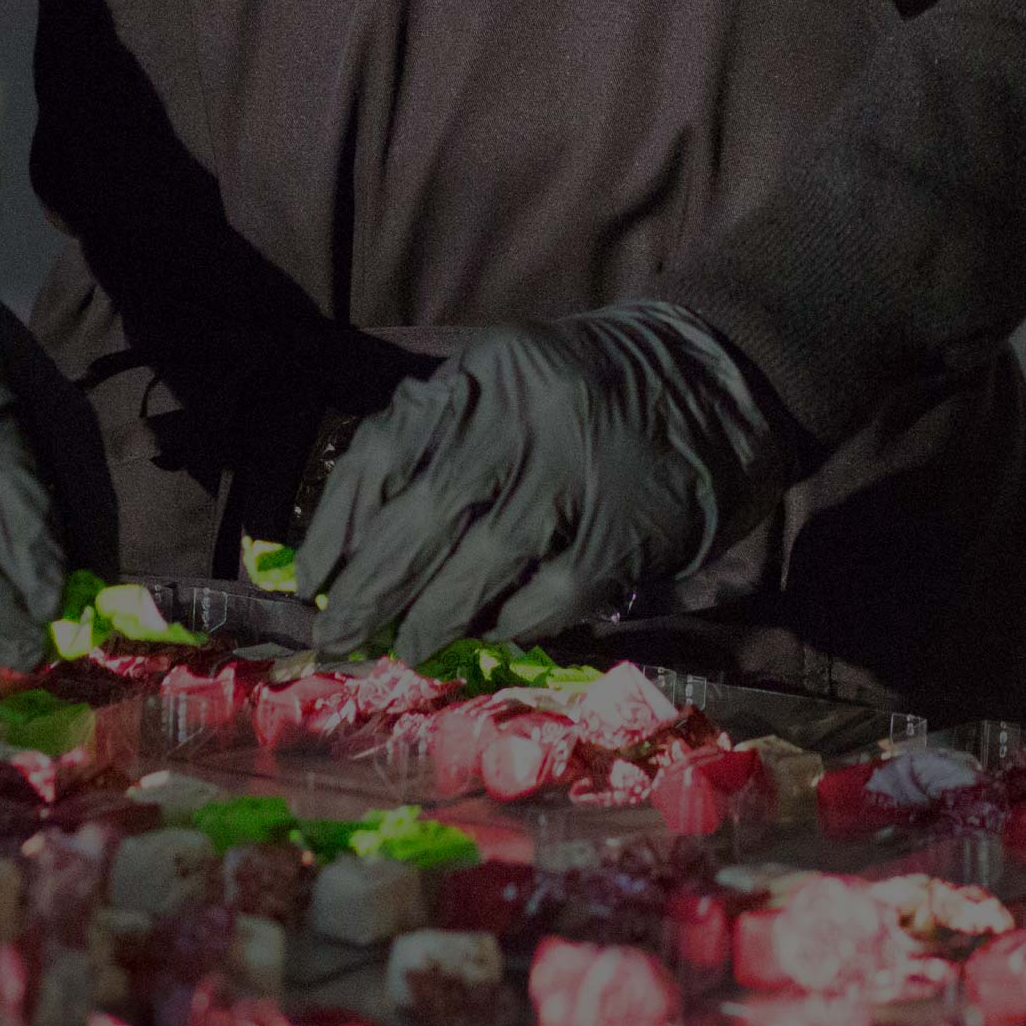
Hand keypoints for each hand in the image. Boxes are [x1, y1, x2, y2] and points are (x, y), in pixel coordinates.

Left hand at [296, 300, 788, 660]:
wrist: (714, 378)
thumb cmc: (585, 391)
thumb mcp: (503, 383)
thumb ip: (435, 439)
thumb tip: (354, 539)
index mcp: (481, 377)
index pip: (385, 452)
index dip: (338, 525)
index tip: (312, 582)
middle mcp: (524, 417)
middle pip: (423, 515)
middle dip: (371, 589)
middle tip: (338, 639)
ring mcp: (578, 473)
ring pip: (481, 563)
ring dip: (432, 618)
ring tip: (405, 648)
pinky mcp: (625, 528)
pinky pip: (552, 595)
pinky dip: (512, 624)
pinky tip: (491, 634)